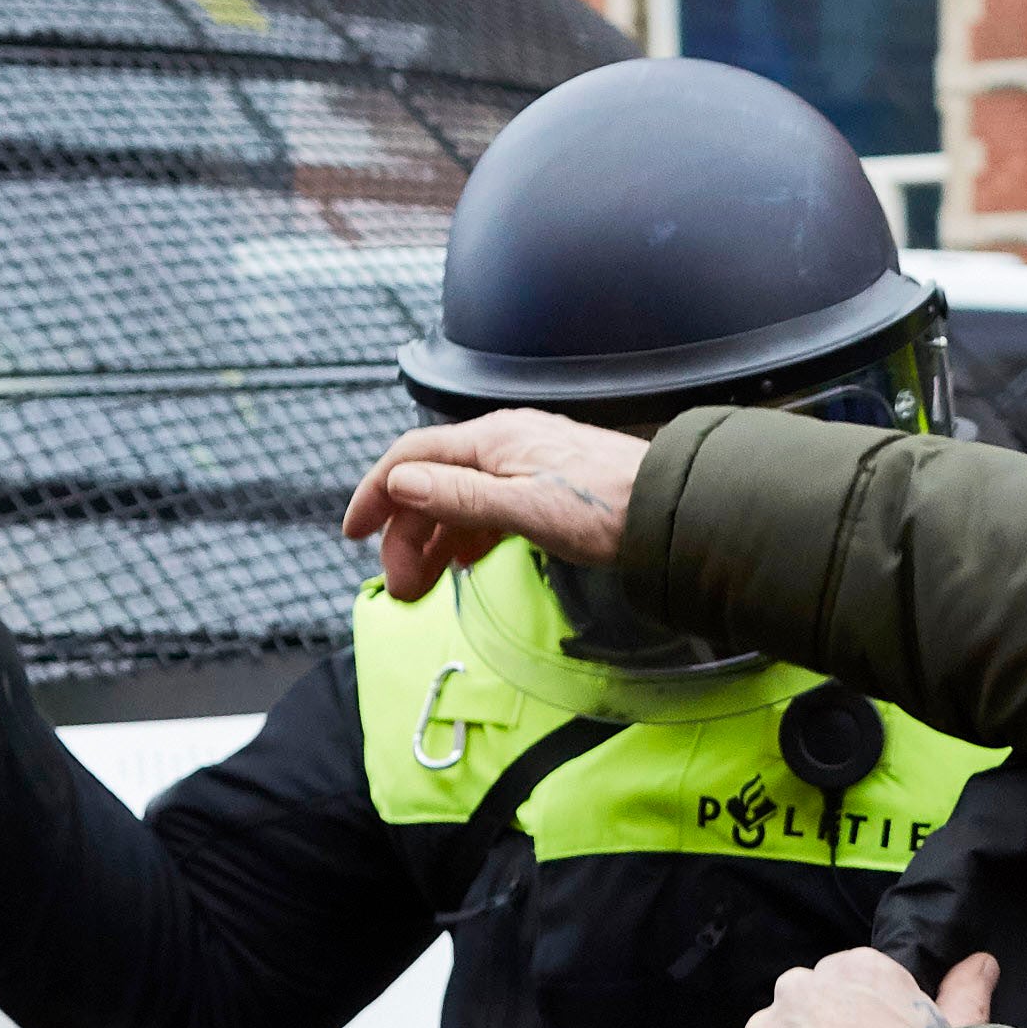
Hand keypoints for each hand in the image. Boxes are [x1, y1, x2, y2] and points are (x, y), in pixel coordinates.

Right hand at [342, 411, 653, 600]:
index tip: (354, 534)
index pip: (410, 459)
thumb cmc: (609, 506)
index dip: (375, 495)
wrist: (672, 508)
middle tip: (403, 587)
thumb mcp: (524, 508)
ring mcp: (524, 464)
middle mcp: (503, 444)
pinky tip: (468, 560)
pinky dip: (469, 535)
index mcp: (491, 440)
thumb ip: (459, 497)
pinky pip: (489, 508)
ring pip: (459, 500)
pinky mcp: (544, 487)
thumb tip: (400, 484)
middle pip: (431, 484)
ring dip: (436, 542)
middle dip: (407, 535)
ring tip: (427, 586)